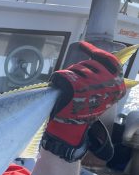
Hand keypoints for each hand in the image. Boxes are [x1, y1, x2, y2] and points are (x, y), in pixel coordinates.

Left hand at [42, 41, 125, 160]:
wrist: (71, 128)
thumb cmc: (84, 112)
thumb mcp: (101, 96)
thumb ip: (104, 80)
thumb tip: (100, 58)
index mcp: (117, 86)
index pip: (109, 61)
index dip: (95, 52)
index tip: (83, 46)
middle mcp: (108, 82)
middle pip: (89, 64)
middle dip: (79, 70)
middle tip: (74, 85)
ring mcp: (92, 82)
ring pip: (76, 69)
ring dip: (70, 76)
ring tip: (69, 92)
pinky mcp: (77, 85)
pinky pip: (64, 74)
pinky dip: (59, 78)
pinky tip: (58, 86)